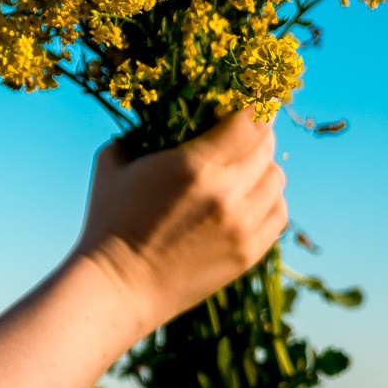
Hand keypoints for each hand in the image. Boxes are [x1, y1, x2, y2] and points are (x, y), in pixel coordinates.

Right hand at [72, 109, 286, 336]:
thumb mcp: (114, 162)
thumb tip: (155, 114)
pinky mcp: (249, 253)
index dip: (255, 104)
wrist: (118, 287)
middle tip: (243, 131)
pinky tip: (249, 198)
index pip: (251, 120)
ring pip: (277, 179)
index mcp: (195, 166)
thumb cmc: (109, 221)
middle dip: (257, 132)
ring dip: (264, 167)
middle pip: (267, 146)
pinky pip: (279, 213)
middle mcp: (228, 194)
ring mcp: (242, 227)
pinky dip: (270, 199)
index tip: (250, 99)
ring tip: (245, 167)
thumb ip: (140, 132)